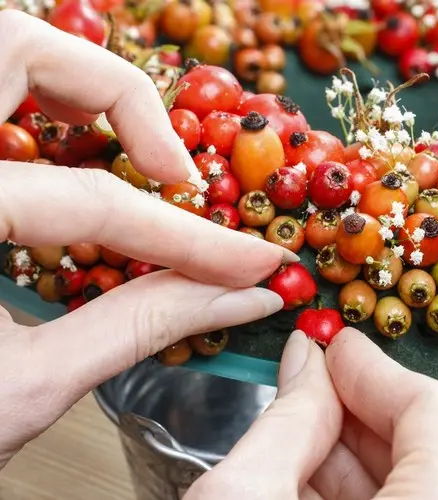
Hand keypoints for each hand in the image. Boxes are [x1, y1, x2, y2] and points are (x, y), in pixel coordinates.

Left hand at [0, 10, 292, 468]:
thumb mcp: (23, 389)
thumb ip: (138, 327)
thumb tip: (237, 298)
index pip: (90, 205)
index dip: (188, 235)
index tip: (250, 259)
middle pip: (14, 47)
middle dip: (118, 96)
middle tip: (171, 165)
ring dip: (70, 83)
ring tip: (124, 143)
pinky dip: (28, 103)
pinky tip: (60, 147)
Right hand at [187, 328, 437, 499]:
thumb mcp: (241, 499)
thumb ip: (285, 420)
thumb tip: (306, 360)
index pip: (435, 411)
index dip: (375, 368)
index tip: (335, 345)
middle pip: (425, 445)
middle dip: (355, 405)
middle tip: (309, 380)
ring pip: (411, 480)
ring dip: (348, 450)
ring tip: (298, 427)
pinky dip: (352, 487)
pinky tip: (307, 475)